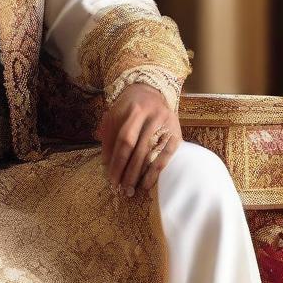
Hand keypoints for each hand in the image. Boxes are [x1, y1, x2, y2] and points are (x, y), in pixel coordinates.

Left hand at [95, 82, 180, 196]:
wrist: (151, 92)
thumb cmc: (128, 109)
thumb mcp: (114, 115)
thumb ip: (108, 137)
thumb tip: (106, 164)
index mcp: (134, 109)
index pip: (124, 139)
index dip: (117, 161)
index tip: (110, 178)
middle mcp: (152, 116)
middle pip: (138, 148)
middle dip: (128, 171)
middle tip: (121, 188)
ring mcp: (166, 124)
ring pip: (152, 153)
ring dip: (140, 174)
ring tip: (131, 189)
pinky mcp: (176, 133)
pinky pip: (165, 156)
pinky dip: (155, 172)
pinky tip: (147, 183)